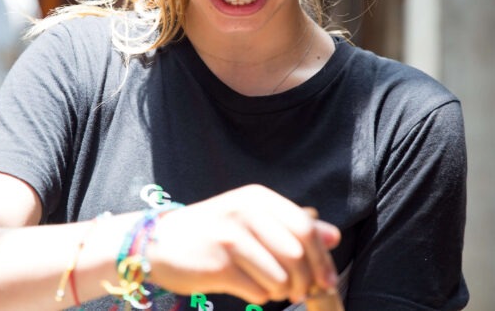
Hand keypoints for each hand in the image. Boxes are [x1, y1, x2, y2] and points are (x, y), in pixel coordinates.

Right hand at [147, 184, 340, 303]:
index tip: (327, 280)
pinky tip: (249, 287)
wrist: (160, 241)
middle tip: (301, 291)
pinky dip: (261, 296)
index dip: (322, 258)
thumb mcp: (252, 217)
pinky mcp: (218, 265)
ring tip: (272, 288)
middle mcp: (246, 213)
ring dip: (283, 291)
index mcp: (259, 198)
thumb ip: (293, 224)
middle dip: (306, 280)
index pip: (306, 228)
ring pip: (280, 277)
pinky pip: (257, 291)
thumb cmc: (214, 230)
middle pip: (297, 254)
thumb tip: (334, 236)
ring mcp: (231, 238)